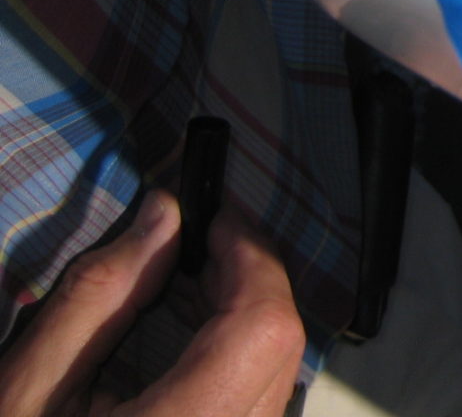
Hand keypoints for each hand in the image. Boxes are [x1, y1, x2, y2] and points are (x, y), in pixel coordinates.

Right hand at [0, 191, 305, 416]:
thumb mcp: (28, 389)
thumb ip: (101, 296)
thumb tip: (163, 217)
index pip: (263, 329)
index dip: (253, 262)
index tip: (220, 223)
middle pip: (280, 350)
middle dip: (251, 284)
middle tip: (205, 246)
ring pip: (278, 379)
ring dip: (247, 322)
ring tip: (191, 289)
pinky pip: (257, 408)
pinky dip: (239, 362)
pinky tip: (192, 343)